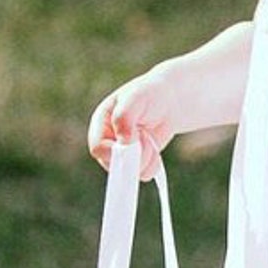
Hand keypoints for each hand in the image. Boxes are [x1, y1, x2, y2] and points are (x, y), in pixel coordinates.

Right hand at [87, 63, 178, 178]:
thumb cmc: (149, 94)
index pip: (98, 148)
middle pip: (112, 164)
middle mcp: (108, 142)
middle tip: (146, 137)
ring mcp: (123, 154)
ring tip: (150, 137)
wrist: (169, 100)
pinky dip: (153, 164)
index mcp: (101, 124)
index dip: (113, 152)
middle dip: (133, 155)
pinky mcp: (138, 161)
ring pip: (130, 172)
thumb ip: (125, 118)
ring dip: (145, 158)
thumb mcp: (135, 99)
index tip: (131, 143)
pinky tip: (155, 148)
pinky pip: (144, 173)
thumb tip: (124, 143)